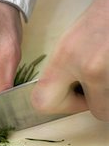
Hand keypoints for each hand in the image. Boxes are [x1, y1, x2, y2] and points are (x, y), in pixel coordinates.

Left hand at [32, 0, 108, 120]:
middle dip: (102, 100)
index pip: (43, 102)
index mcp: (67, 54)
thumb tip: (66, 91)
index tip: (74, 95)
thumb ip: (67, 64)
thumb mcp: (77, 35)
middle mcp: (89, 66)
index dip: (62, 104)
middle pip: (96, 110)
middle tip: (104, 78)